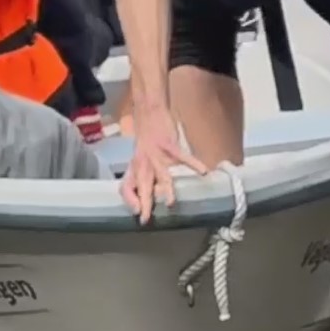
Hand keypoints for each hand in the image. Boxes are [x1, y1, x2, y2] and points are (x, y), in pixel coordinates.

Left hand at [120, 105, 205, 223]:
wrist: (149, 112)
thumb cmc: (146, 138)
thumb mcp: (139, 157)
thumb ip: (143, 174)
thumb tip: (151, 193)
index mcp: (135, 167)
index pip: (126, 187)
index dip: (129, 200)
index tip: (136, 212)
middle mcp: (143, 163)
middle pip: (142, 186)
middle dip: (145, 203)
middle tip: (146, 218)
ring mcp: (156, 154)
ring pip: (161, 175)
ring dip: (166, 190)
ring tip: (171, 202)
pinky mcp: (169, 145)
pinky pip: (183, 157)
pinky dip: (194, 164)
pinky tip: (203, 171)